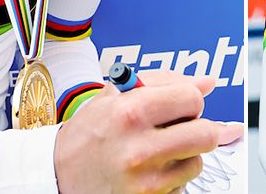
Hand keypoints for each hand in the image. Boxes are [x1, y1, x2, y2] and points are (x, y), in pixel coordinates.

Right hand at [53, 71, 242, 193]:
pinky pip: (182, 185)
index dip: (190, 98)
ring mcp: (146, 180)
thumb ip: (164, 82)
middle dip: (198, 127)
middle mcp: (139, 148)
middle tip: (181, 126)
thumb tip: (207, 83)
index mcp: (131, 113)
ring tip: (157, 150)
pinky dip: (173, 176)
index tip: (182, 103)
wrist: (58, 176)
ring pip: (197, 161)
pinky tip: (150, 169)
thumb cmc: (88, 134)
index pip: (192, 98)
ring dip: (185, 154)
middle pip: (206, 133)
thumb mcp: (116, 96)